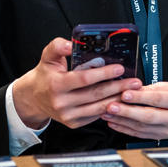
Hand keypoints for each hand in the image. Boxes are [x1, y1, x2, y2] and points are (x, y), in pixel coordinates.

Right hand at [12, 38, 142, 129]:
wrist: (34, 98)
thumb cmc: (45, 75)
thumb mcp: (47, 57)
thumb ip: (57, 46)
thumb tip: (70, 42)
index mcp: (56, 85)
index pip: (84, 79)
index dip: (103, 74)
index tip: (119, 68)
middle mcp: (62, 103)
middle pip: (96, 94)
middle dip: (117, 87)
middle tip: (134, 81)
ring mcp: (68, 116)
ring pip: (98, 107)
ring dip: (117, 99)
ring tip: (131, 91)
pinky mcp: (73, 123)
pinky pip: (95, 116)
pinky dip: (109, 108)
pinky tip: (119, 101)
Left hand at [100, 82, 167, 144]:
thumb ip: (152, 89)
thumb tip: (133, 87)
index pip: (157, 99)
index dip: (140, 97)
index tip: (124, 94)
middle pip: (148, 116)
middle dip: (127, 111)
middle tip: (111, 106)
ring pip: (142, 127)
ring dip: (122, 120)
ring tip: (107, 113)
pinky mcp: (160, 137)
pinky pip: (140, 134)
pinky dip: (125, 129)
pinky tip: (114, 123)